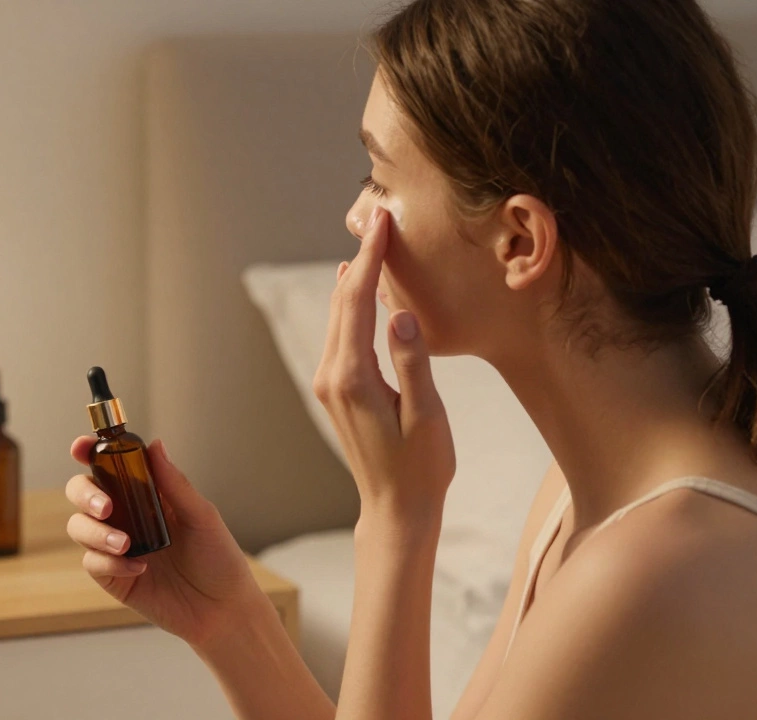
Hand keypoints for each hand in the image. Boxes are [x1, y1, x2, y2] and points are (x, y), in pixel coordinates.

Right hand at [65, 436, 264, 647]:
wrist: (222, 610)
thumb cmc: (218, 560)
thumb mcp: (202, 516)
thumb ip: (174, 484)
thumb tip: (155, 445)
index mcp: (146, 494)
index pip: (110, 465)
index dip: (90, 452)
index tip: (81, 448)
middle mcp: (126, 515)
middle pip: (82, 491)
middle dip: (84, 494)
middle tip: (105, 507)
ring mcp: (116, 546)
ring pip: (79, 526)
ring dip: (95, 532)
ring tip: (125, 543)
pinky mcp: (113, 577)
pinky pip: (92, 562)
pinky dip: (109, 562)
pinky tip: (138, 568)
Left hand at [312, 206, 454, 525]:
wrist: (395, 509)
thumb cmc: (421, 468)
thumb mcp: (427, 417)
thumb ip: (413, 364)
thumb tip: (400, 314)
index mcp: (353, 378)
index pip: (359, 302)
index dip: (371, 258)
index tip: (382, 223)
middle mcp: (332, 376)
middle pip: (343, 302)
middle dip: (361, 258)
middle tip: (378, 218)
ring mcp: (329, 383)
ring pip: (338, 316)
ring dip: (354, 277)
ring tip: (372, 241)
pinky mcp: (336, 389)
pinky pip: (341, 333)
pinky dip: (351, 303)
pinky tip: (357, 286)